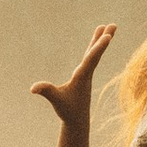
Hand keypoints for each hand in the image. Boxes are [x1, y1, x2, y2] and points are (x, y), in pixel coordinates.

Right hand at [30, 24, 116, 146]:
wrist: (77, 121)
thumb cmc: (67, 110)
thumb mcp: (56, 100)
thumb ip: (46, 91)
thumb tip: (33, 88)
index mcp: (81, 77)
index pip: (91, 59)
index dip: (99, 47)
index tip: (108, 36)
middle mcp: (87, 73)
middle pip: (96, 53)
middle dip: (104, 39)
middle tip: (113, 25)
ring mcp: (87, 74)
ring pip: (95, 53)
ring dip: (100, 40)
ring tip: (108, 26)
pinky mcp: (84, 75)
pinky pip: (91, 57)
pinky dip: (94, 47)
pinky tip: (97, 41)